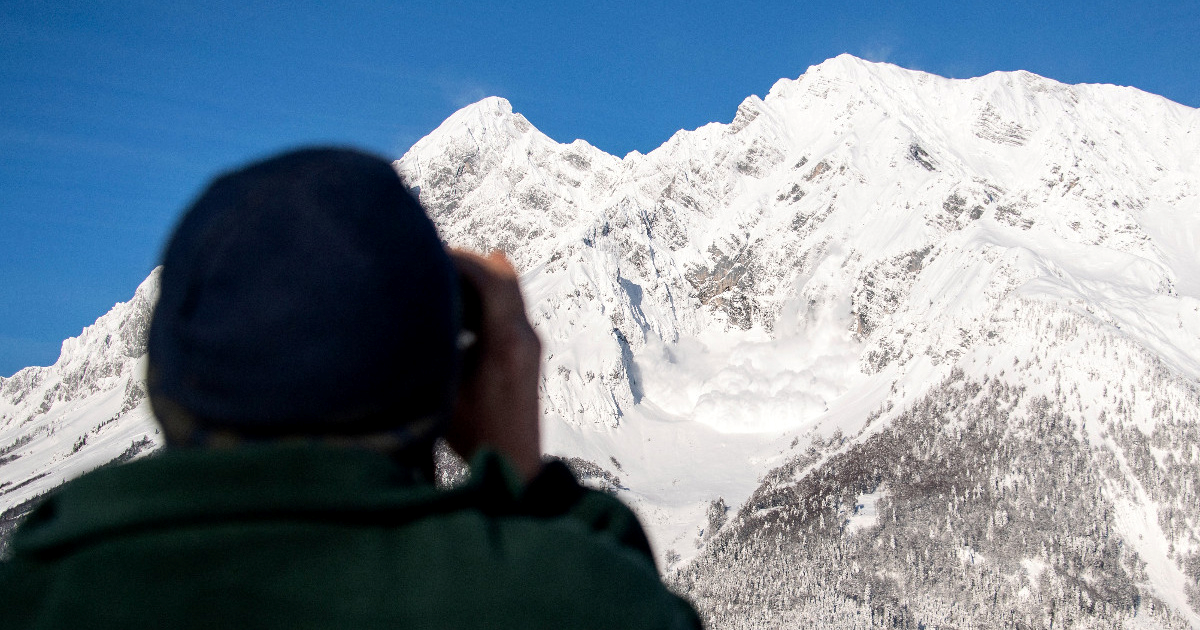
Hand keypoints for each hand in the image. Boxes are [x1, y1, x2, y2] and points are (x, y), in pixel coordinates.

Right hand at [445, 249, 542, 480]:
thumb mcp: (442, 390)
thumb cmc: (476, 435)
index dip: (459, 260)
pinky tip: (456, 300)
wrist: (513, 464)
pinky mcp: (526, 349)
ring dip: (476, 277)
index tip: (428, 255)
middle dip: (466, 262)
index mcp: (507, 342)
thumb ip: (432, 349)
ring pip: (507, 288)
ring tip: (439, 276)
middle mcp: (525, 336)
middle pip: (502, 276)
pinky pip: (508, 305)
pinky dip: (483, 294)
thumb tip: (408, 313)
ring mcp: (530, 341)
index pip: (491, 279)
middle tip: (430, 259)